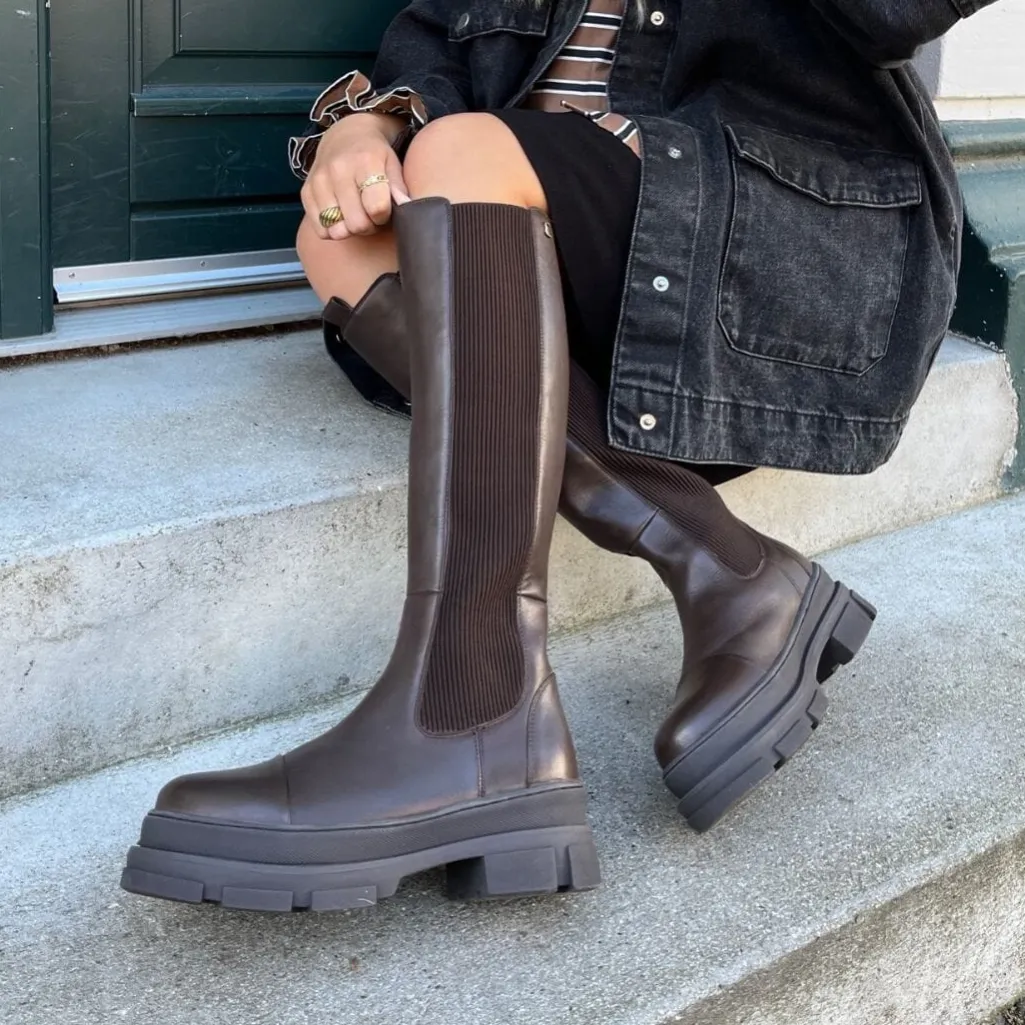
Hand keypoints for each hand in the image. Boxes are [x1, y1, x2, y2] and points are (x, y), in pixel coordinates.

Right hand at [301, 113, 411, 240]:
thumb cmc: (375, 156)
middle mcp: (338, 170)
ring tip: (356, 214)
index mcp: (365, 162)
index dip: (384, 216)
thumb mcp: (393, 164)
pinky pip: (320, 229)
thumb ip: (400, 188)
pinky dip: (332, 229)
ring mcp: (319, 181)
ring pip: (337, 229)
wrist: (344, 135)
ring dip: (350, 229)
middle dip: (368, 226)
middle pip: (357, 223)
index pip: (377, 208)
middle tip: (370, 215)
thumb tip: (407, 208)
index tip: (384, 209)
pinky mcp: (306, 192)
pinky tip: (341, 216)